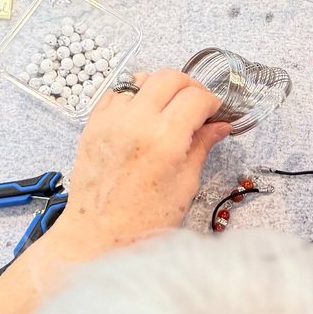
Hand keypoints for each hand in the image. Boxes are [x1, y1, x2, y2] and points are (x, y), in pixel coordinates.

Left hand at [54, 70, 230, 255]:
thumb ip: (201, 147)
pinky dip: (133, 95)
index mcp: (164, 140)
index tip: (215, 112)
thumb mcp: (184, 186)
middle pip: (169, 77)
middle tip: (197, 105)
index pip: (196, 97)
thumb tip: (219, 127)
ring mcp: (110, 121)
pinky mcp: (92, 125)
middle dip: (190, 86)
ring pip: (141, 78)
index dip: (212, 102)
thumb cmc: (142, 222)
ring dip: (160, 87)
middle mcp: (136, 123)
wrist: (97, 236)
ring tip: (169, 108)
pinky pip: (115, 92)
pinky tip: (142, 114)